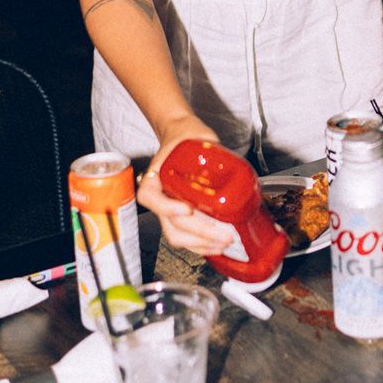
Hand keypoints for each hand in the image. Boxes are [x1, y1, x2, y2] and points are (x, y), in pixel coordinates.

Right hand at [137, 115, 237, 255]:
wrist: (180, 137)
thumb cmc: (185, 138)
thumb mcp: (195, 138)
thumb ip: (209, 149)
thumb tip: (229, 164)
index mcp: (154, 178)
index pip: (153, 198)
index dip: (169, 208)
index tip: (187, 209)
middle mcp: (158, 197)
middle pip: (171, 224)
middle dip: (199, 234)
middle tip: (223, 234)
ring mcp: (167, 210)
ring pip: (177, 236)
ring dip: (201, 244)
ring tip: (223, 242)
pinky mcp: (178, 217)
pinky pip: (184, 236)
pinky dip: (200, 245)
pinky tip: (216, 245)